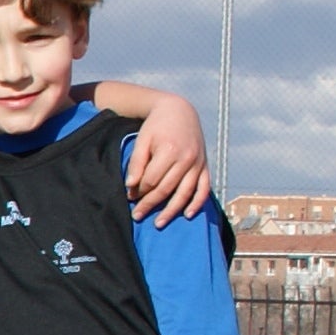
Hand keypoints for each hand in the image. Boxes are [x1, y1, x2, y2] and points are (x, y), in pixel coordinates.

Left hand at [125, 96, 210, 225]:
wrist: (179, 111)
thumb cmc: (156, 126)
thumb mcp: (142, 140)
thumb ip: (137, 162)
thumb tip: (131, 186)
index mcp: (170, 151)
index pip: (151, 180)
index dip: (139, 191)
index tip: (130, 198)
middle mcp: (187, 159)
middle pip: (166, 189)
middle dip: (150, 204)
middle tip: (137, 216)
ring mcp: (198, 163)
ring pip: (185, 193)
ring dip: (172, 210)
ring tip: (159, 223)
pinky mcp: (205, 165)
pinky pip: (204, 188)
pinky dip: (198, 202)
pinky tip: (188, 214)